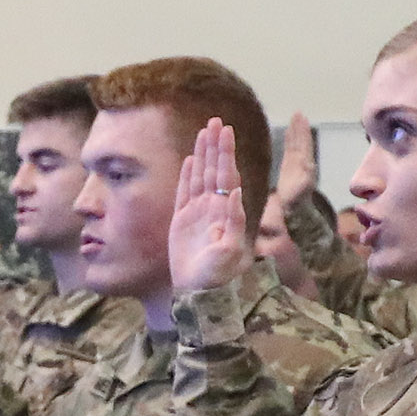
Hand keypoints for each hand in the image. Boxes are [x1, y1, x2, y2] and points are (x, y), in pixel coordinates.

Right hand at [168, 118, 250, 296]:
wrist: (198, 294)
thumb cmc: (216, 277)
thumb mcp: (230, 251)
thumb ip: (233, 221)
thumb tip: (234, 191)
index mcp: (225, 212)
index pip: (226, 175)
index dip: (226, 153)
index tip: (226, 131)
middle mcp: (213, 209)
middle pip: (214, 170)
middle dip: (215, 146)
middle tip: (216, 121)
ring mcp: (197, 214)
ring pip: (199, 176)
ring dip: (202, 154)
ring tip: (204, 132)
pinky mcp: (181, 222)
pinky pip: (184, 193)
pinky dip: (187, 176)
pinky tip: (189, 160)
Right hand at [273, 111, 317, 207]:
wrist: (295, 212)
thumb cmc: (295, 204)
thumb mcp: (299, 194)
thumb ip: (302, 181)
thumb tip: (306, 169)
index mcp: (305, 166)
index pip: (304, 145)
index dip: (303, 133)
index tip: (301, 119)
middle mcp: (303, 162)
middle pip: (302, 141)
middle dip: (300, 127)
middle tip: (298, 112)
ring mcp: (297, 163)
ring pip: (296, 143)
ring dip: (296, 130)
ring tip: (295, 116)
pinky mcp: (289, 166)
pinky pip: (290, 148)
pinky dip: (289, 138)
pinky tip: (287, 131)